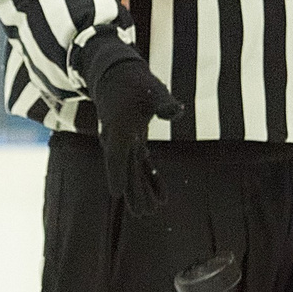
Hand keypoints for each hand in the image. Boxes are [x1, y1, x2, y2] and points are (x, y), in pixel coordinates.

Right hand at [80, 37, 184, 217]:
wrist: (118, 77)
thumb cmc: (135, 81)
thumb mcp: (152, 88)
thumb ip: (164, 102)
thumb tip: (177, 110)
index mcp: (119, 128)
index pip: (115, 155)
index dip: (115, 174)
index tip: (116, 194)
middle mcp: (118, 139)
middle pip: (125, 170)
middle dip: (134, 192)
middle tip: (144, 214)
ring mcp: (124, 143)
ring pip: (132, 171)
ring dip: (141, 191)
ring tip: (150, 212)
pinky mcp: (132, 143)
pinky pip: (139, 165)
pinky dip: (149, 179)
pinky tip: (160, 196)